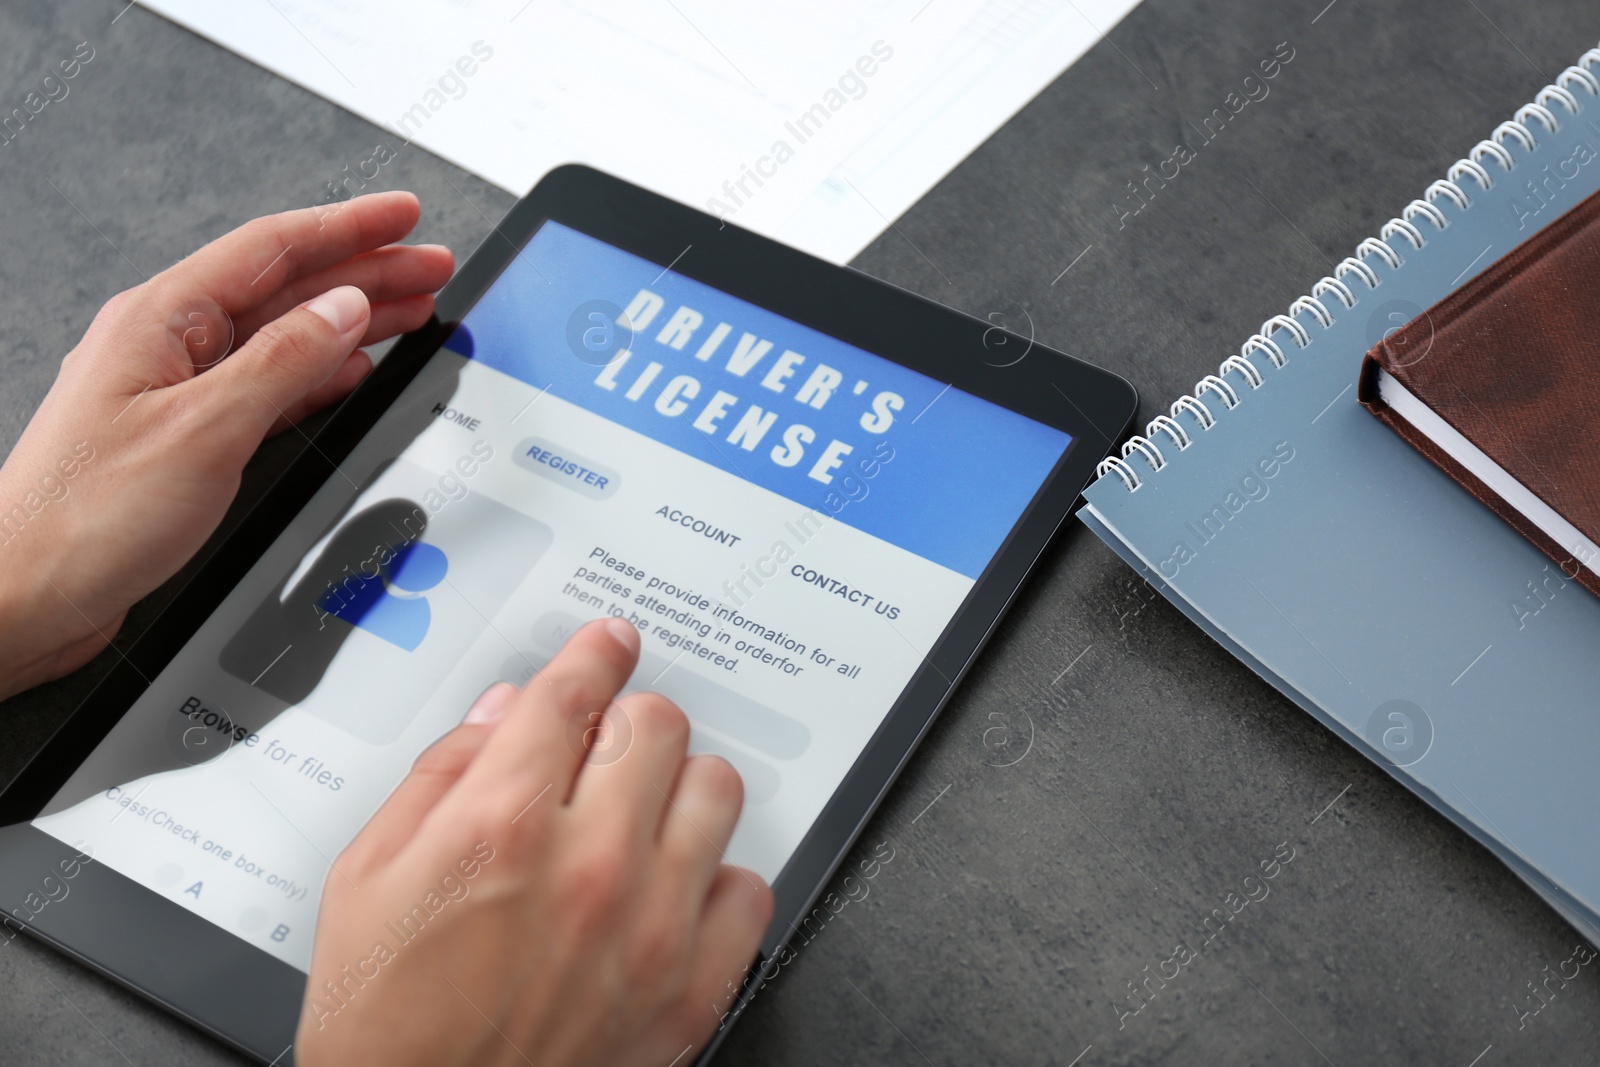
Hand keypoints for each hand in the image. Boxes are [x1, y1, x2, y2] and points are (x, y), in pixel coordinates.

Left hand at [0, 192, 452, 698]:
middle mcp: (170, 346)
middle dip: (366, 271)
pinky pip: (272, 387)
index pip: (274, 249)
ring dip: (352, 321)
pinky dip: (322, 375)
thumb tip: (345, 310)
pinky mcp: (190, 438)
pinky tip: (353, 373)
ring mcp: (180, 391)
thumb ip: (285, 362)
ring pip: (286, 336)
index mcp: (163, 320)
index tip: (405, 216)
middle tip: (430, 265)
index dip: (349, 227)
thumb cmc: (84, 517)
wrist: (29, 594)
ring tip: (411, 309)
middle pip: (288, 288)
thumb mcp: (206, 429)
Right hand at [296, 618, 773, 1066]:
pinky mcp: (692, 989)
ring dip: (678, 788)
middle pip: (655, 725)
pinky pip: (748, 889)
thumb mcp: (365, 880)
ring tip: (642, 816)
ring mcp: (651, 928)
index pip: (572, 694)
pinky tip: (673, 891)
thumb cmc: (387, 1026)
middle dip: (626, 721)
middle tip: (606, 747)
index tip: (608, 645)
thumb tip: (501, 715)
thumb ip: (437, 777)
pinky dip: (715, 878)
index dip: (593, 654)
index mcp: (500, 827)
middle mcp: (588, 867)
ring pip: (716, 790)